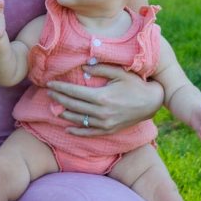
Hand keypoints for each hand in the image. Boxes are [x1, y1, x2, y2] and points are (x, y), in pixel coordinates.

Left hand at [47, 63, 163, 135]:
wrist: (152, 102)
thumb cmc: (135, 84)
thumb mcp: (119, 72)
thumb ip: (100, 68)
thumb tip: (83, 66)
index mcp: (102, 97)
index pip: (74, 92)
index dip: (60, 88)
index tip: (50, 84)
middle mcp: (101, 112)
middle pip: (73, 105)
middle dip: (59, 98)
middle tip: (48, 92)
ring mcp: (105, 124)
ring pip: (79, 119)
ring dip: (64, 113)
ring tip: (54, 106)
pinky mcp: (109, 130)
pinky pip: (89, 133)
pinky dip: (77, 131)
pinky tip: (67, 129)